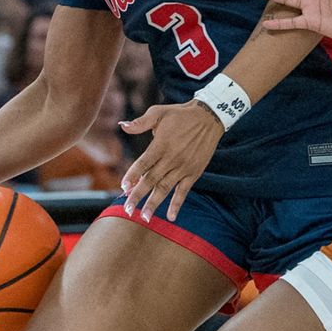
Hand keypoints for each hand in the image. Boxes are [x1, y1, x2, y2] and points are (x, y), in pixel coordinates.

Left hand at [119, 101, 223, 222]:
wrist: (209, 117)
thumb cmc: (180, 115)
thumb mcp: (159, 113)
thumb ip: (141, 122)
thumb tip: (123, 125)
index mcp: (160, 145)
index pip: (143, 163)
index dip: (132, 176)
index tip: (123, 188)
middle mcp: (171, 159)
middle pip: (151, 180)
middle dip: (138, 196)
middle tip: (128, 210)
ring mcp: (183, 167)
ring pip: (165, 188)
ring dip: (154, 203)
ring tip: (144, 218)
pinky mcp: (194, 173)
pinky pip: (184, 191)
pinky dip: (177, 204)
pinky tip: (170, 216)